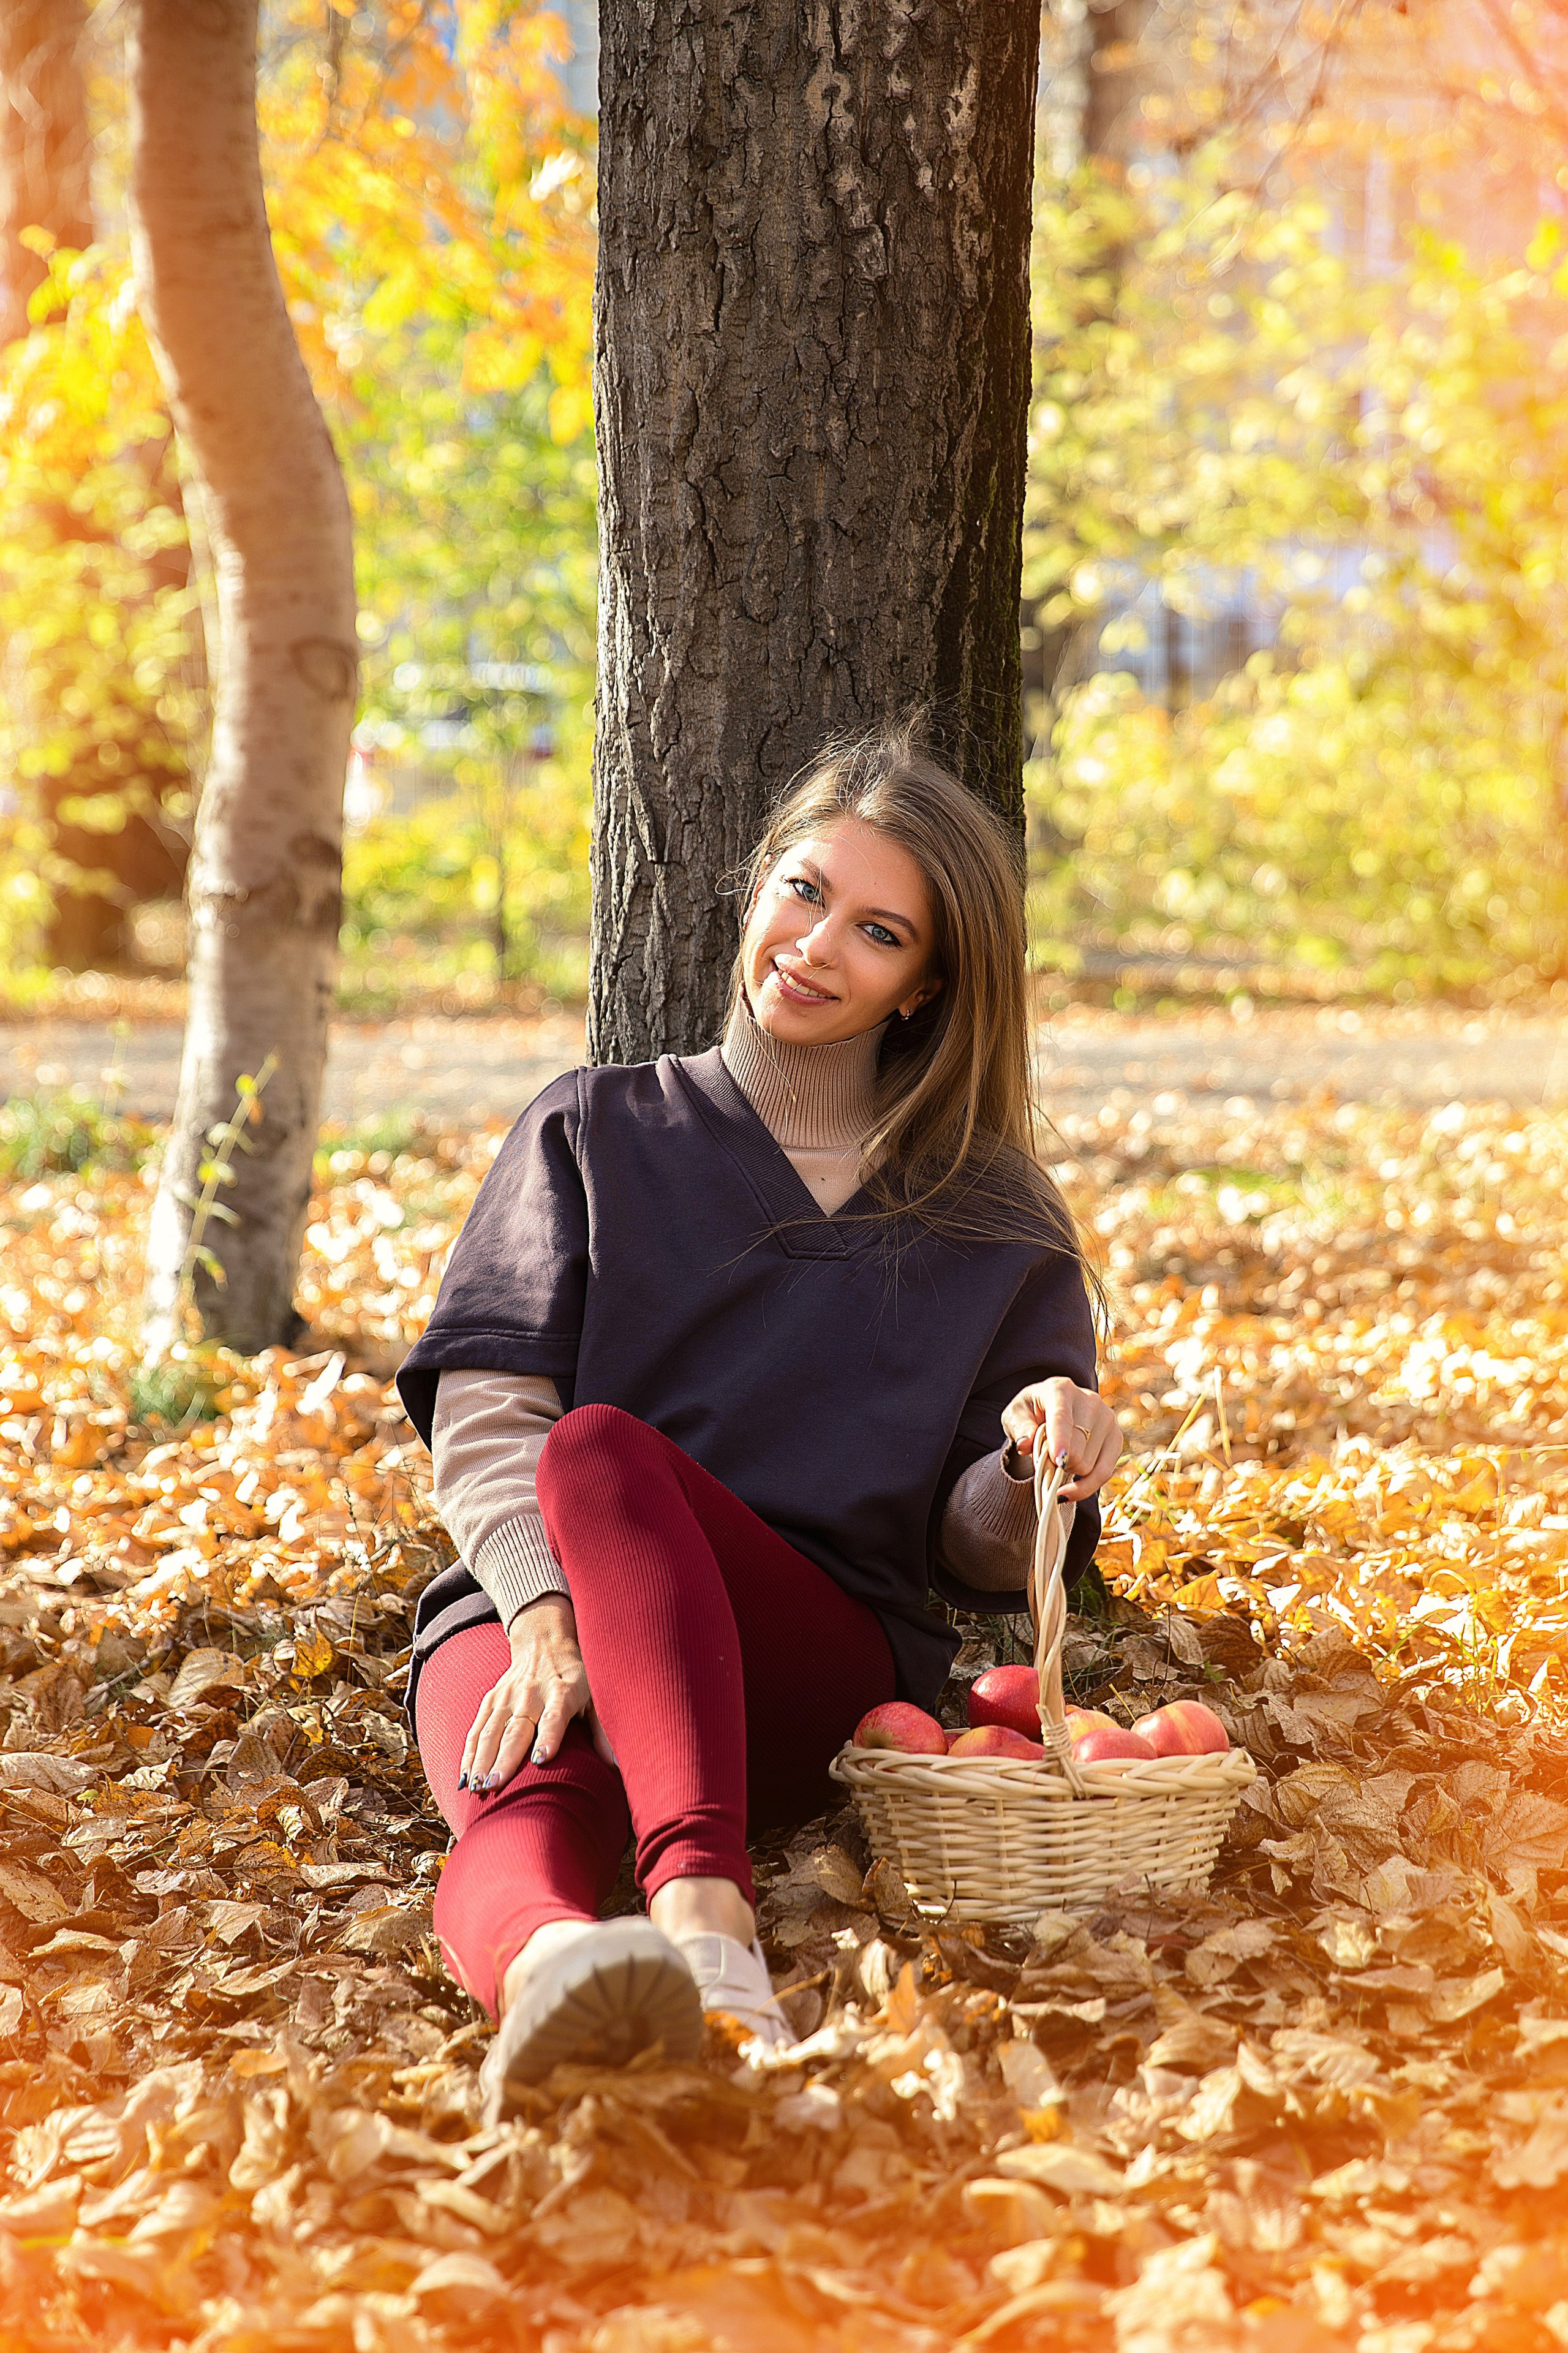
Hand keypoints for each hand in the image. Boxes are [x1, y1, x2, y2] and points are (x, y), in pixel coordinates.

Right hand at [459, 1594, 613, 1793]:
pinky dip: (469, 1753)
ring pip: (491, 1731)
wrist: (544, 1642)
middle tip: (495, 1786)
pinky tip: (464, 1778)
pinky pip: (477, 1729)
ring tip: (476, 1787)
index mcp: (562, 1692)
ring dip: (481, 1760)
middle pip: (516, 1729)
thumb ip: (603, 1730)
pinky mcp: (491, 1700)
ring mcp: (507, 1697)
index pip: (554, 1717)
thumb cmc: (577, 1677)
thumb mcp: (596, 1696)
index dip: (549, 1737)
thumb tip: (617, 1766)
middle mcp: (531, 1694)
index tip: (542, 1759)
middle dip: (505, 1758)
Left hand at [1002, 1377, 1121, 1502]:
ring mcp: (1107, 1418)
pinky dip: (1086, 1486)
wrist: (1052, 1409)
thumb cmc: (1031, 1412)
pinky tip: (1071, 1489)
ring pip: (1088, 1464)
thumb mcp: (1015, 1415)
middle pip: (1076, 1448)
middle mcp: (1089, 1400)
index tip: (1057, 1459)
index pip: (1061, 1417)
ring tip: (1060, 1457)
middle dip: (1057, 1463)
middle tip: (1046, 1458)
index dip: (1060, 1439)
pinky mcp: (1116, 1436)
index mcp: (1060, 1390)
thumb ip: (1019, 1428)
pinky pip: (1104, 1472)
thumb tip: (1025, 1444)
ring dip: (1069, 1471)